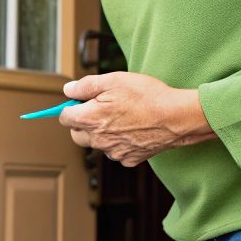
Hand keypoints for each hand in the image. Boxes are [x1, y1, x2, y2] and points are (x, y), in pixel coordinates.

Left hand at [57, 72, 215, 166]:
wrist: (176, 117)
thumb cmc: (147, 96)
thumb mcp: (113, 80)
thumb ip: (86, 86)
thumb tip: (68, 90)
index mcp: (90, 119)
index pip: (64, 118)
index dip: (71, 107)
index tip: (80, 101)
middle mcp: (98, 140)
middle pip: (77, 134)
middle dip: (83, 122)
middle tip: (100, 109)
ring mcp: (113, 151)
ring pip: (97, 144)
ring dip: (102, 133)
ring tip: (122, 118)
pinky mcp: (129, 159)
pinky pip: (116, 151)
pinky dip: (120, 143)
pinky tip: (133, 129)